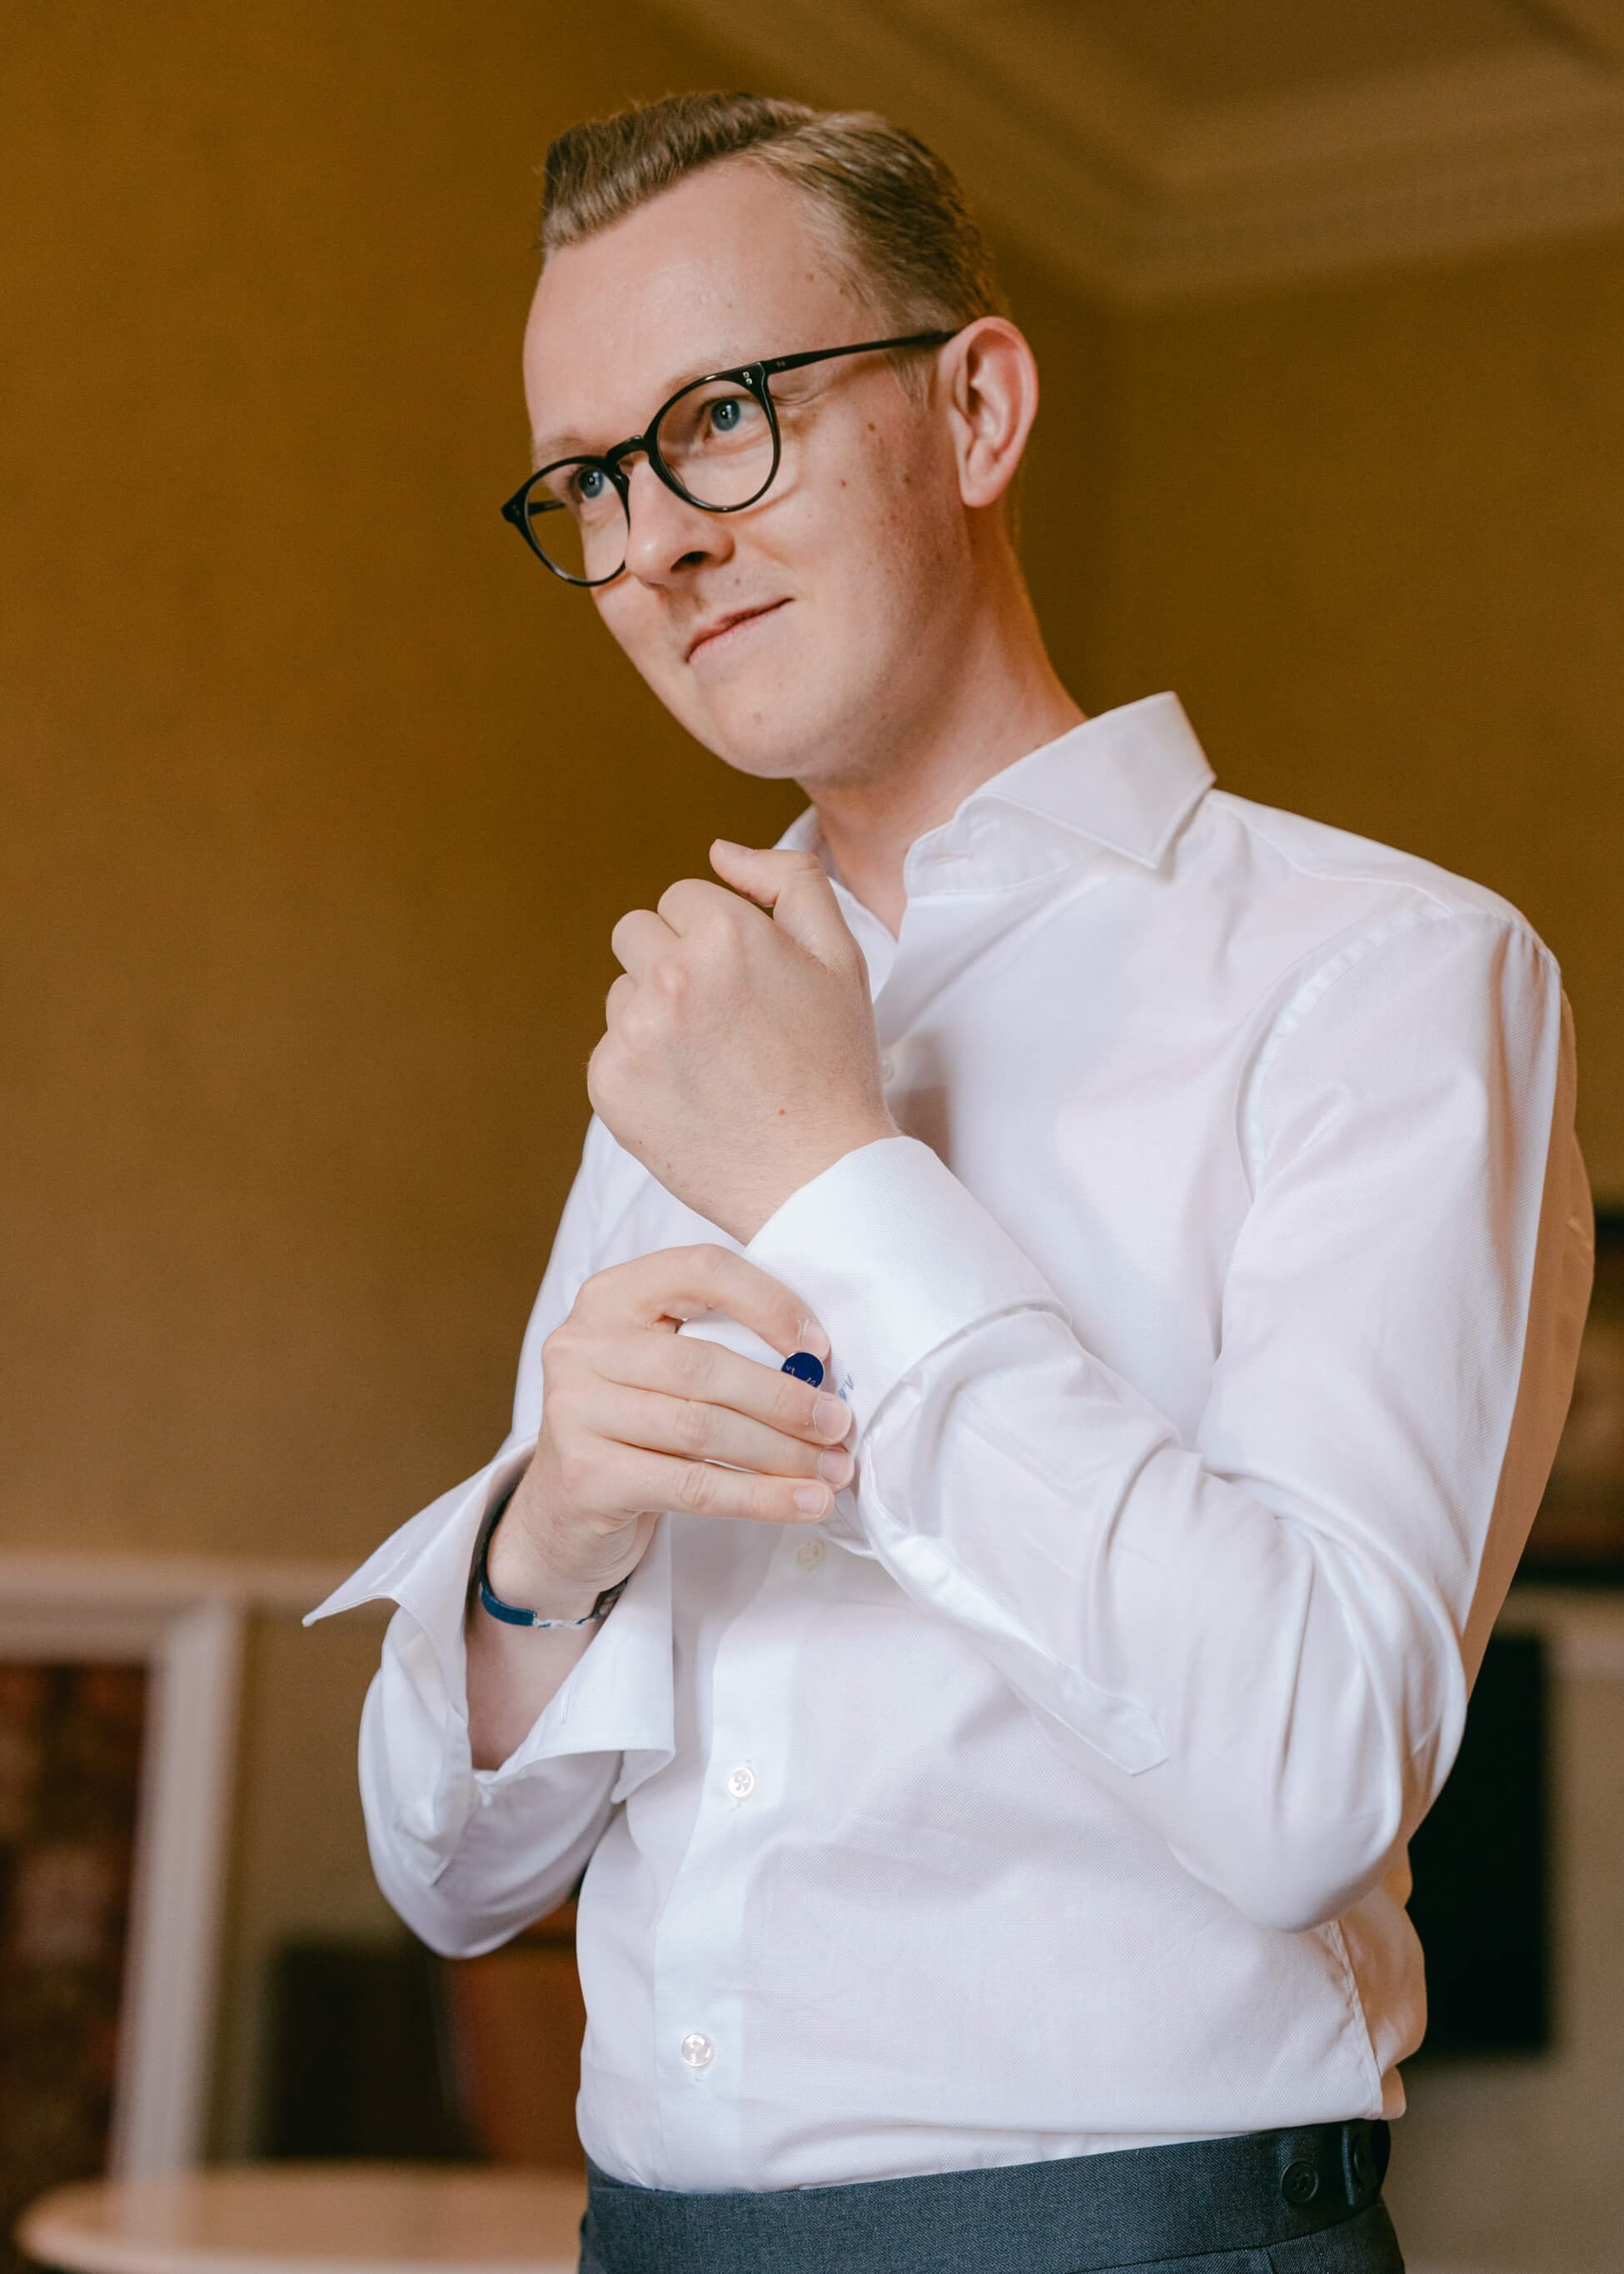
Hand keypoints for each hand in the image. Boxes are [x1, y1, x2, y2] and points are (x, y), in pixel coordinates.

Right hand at [488, 1244, 855, 1615]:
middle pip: (705, 1364)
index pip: (701, 1272)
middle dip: (785, 1398)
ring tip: (832, 1472)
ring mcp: (575, 1410)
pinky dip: (758, 1497)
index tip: (820, 1348)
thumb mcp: (665, 1369)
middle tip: (838, 1425)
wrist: (564, 1510)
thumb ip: (725, 1351)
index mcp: (612, 1296)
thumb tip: (822, 1376)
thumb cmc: (636, 1428)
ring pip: (702, 1429)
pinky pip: (692, 1486)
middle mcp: (583, 1345)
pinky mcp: (585, 1476)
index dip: (769, 1304)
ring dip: (782, 1454)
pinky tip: (802, 1503)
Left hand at [586, 841, 897, 1242]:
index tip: (749, 983)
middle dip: (675, 961)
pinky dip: (643, 1067)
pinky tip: (692, 1094)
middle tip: (727, 1020)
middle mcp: (670, 975)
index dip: (720, 938)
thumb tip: (718, 850)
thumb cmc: (835, 1063)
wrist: (818, 1176)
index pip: (683, 897)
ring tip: (714, 1061)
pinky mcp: (608, 1084)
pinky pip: (611, 1047)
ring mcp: (633, 1033)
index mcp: (726, 933)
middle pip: (637, 932)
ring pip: (622, 990)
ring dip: (656, 1013)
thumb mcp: (840, 955)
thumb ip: (788, 879)